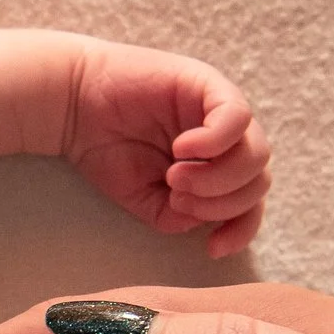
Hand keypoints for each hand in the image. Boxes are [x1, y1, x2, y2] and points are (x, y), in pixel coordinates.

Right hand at [64, 41, 271, 256]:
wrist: (74, 108)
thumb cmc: (108, 151)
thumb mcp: (144, 199)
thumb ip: (177, 217)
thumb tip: (202, 223)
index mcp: (216, 167)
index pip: (250, 203)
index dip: (241, 230)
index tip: (211, 249)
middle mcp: (227, 139)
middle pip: (259, 182)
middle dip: (220, 204)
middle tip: (177, 198)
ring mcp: (220, 110)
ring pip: (257, 155)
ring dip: (216, 179)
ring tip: (174, 176)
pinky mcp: (208, 85)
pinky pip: (236, 118)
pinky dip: (213, 142)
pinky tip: (181, 148)